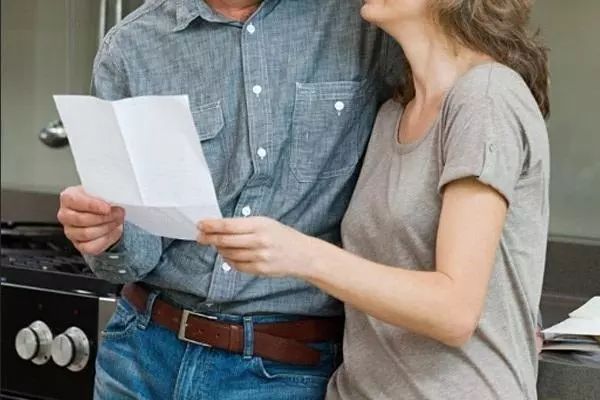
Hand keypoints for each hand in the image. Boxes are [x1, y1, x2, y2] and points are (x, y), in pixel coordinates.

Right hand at [57, 186, 124, 255]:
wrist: (103, 211)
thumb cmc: (99, 200)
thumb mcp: (101, 191)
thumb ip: (104, 194)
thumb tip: (113, 201)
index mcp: (68, 198)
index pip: (74, 201)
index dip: (92, 205)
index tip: (107, 208)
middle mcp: (65, 215)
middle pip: (81, 219)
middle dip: (104, 217)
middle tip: (119, 213)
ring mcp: (70, 232)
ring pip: (87, 234)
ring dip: (107, 227)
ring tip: (118, 220)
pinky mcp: (79, 245)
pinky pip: (91, 247)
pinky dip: (107, 239)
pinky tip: (114, 230)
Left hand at [197, 217, 317, 277]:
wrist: (303, 255)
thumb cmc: (283, 236)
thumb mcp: (266, 223)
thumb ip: (244, 226)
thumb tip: (220, 228)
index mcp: (259, 225)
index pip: (228, 225)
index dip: (211, 225)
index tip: (200, 224)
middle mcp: (259, 241)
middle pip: (225, 241)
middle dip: (209, 238)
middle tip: (200, 236)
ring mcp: (259, 257)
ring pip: (229, 254)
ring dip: (219, 249)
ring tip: (217, 245)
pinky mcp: (260, 270)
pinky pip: (237, 266)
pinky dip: (229, 260)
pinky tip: (229, 255)